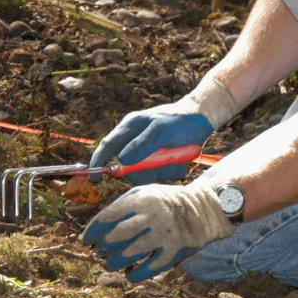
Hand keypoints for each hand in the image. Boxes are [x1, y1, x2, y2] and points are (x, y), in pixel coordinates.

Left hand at [81, 180, 233, 282]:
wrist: (205, 209)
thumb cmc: (165, 202)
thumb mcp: (145, 193)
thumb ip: (121, 208)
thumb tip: (92, 233)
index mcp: (142, 199)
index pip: (107, 217)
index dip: (93, 231)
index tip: (88, 239)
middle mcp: (153, 216)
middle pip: (115, 237)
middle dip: (102, 247)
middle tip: (101, 251)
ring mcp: (165, 234)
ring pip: (129, 255)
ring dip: (114, 263)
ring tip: (111, 264)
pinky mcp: (175, 251)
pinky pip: (148, 269)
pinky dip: (134, 275)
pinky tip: (130, 273)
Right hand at [89, 75, 235, 183]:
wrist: (202, 119)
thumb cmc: (182, 120)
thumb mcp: (162, 131)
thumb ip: (142, 145)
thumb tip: (120, 160)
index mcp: (130, 127)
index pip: (108, 146)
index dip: (99, 162)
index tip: (95, 178)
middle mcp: (133, 139)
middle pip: (125, 166)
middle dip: (144, 172)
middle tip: (165, 168)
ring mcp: (144, 149)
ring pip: (142, 172)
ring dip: (160, 172)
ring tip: (177, 163)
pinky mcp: (155, 158)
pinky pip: (155, 173)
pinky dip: (167, 172)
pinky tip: (179, 165)